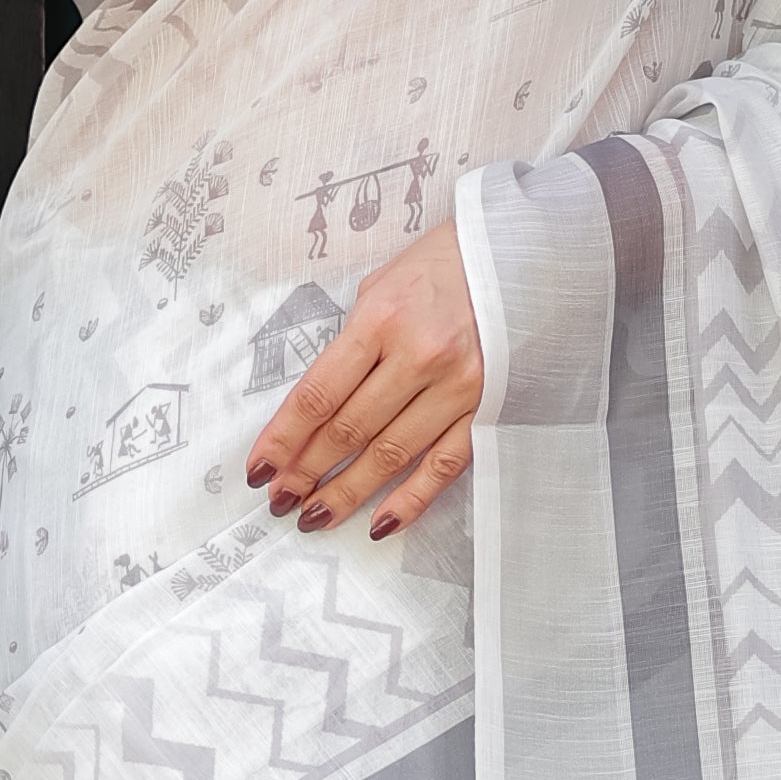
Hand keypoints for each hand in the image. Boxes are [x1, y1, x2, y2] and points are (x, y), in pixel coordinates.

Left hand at [246, 216, 481, 541]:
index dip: (283, 439)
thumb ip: (352, 342)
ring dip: (348, 492)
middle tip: (280, 500)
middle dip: (306, 471)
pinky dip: (411, 499)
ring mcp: (458, 386)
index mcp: (382, 317)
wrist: (521, 256)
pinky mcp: (489, 406)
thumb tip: (318, 405)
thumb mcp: (382, 286)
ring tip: (315, 516)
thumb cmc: (443, 266)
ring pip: (390, 454)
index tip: (259, 469)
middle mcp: (419, 355)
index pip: (318, 394)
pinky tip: (380, 523)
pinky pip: (444, 464)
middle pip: (349, 430)